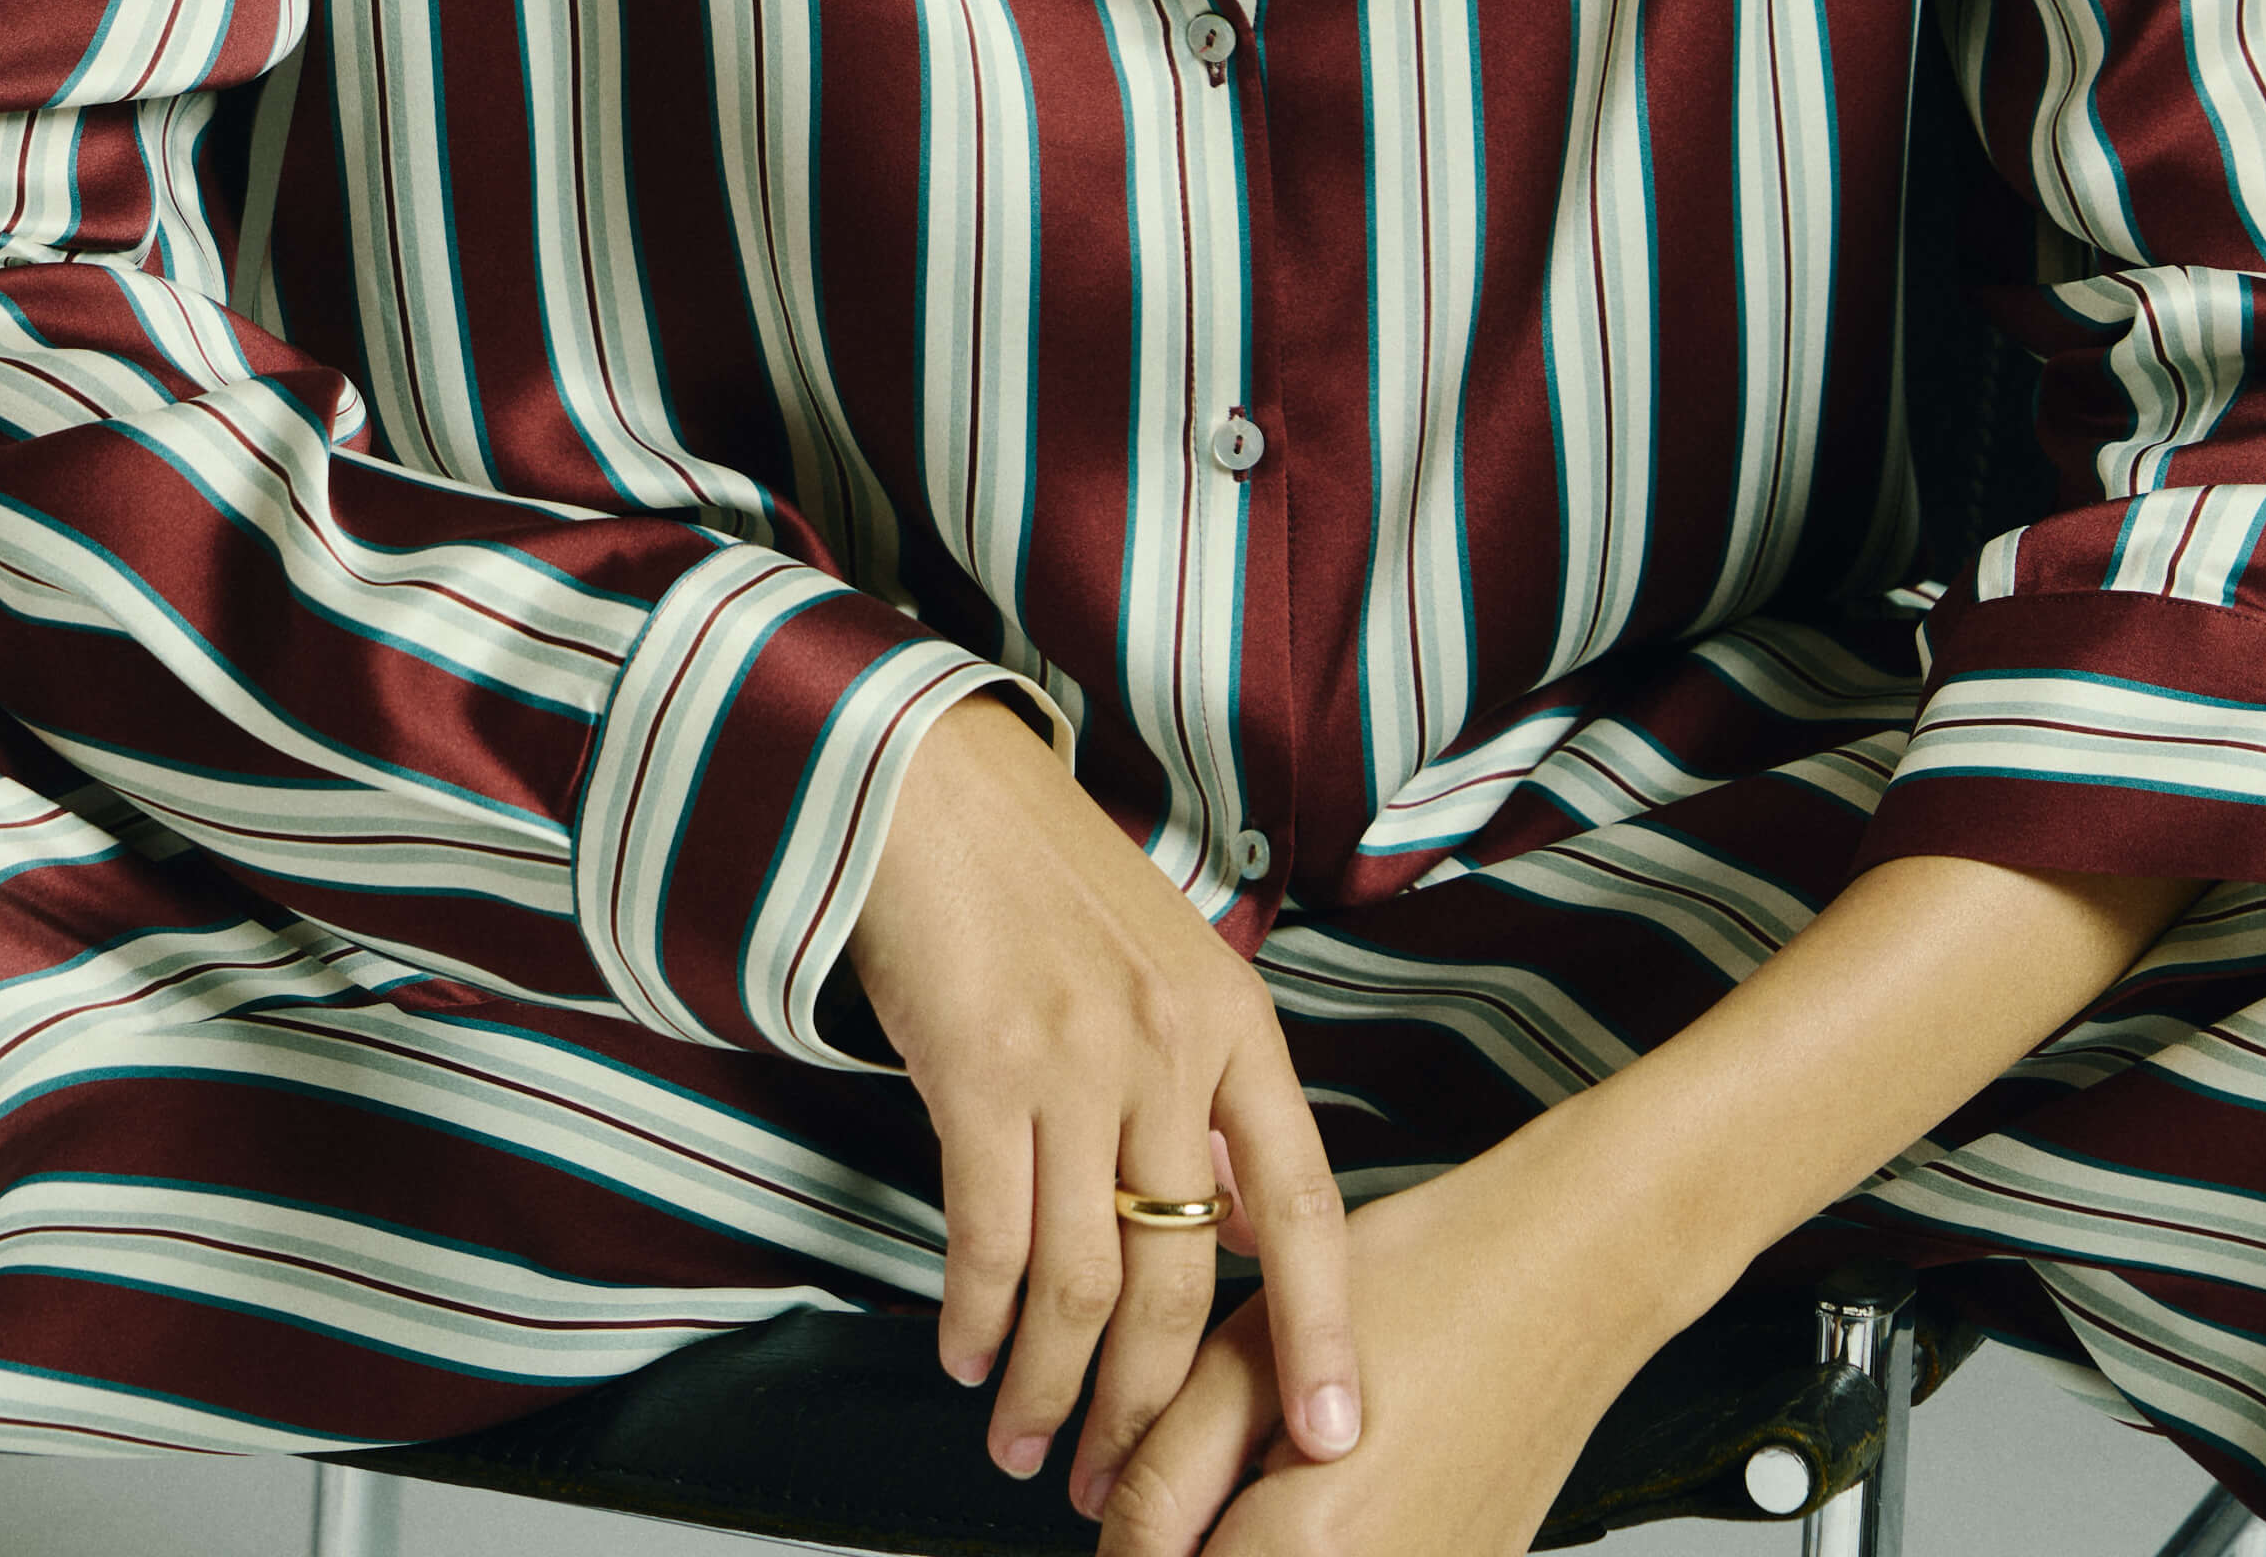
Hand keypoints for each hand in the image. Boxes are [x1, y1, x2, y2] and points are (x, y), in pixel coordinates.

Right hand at [843, 694, 1358, 1498]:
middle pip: (1182, 1277)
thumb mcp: (1168, 966)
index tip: (1333, 1437)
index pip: (1304, 1208)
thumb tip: (1243, 1228)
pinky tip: (967, 1355)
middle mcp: (1170, 1047)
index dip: (1323, 1333)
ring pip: (1084, 1281)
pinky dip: (978, 1318)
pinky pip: (990, 1237)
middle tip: (1115, 1483)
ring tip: (1026, 1446)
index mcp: (1234, 1024)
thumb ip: (1209, 1094)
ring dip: (1051, 1386)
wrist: (933, 781)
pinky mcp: (981, 1067)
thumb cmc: (1046, 876)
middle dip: (1147, 1407)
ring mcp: (1077, 1057)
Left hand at [1089, 1126, 1667, 1556]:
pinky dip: (1311, 1542)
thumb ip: (1161, 1464)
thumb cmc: (1427, 1285)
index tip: (1133, 1487)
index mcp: (1312, 1553)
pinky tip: (1331, 1476)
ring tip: (1276, 1455)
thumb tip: (1098, 1524)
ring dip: (1250, 1537)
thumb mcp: (1255, 1350)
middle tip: (1208, 1459)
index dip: (1122, 1532)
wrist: (1569, 1274)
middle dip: (1193, 1535)